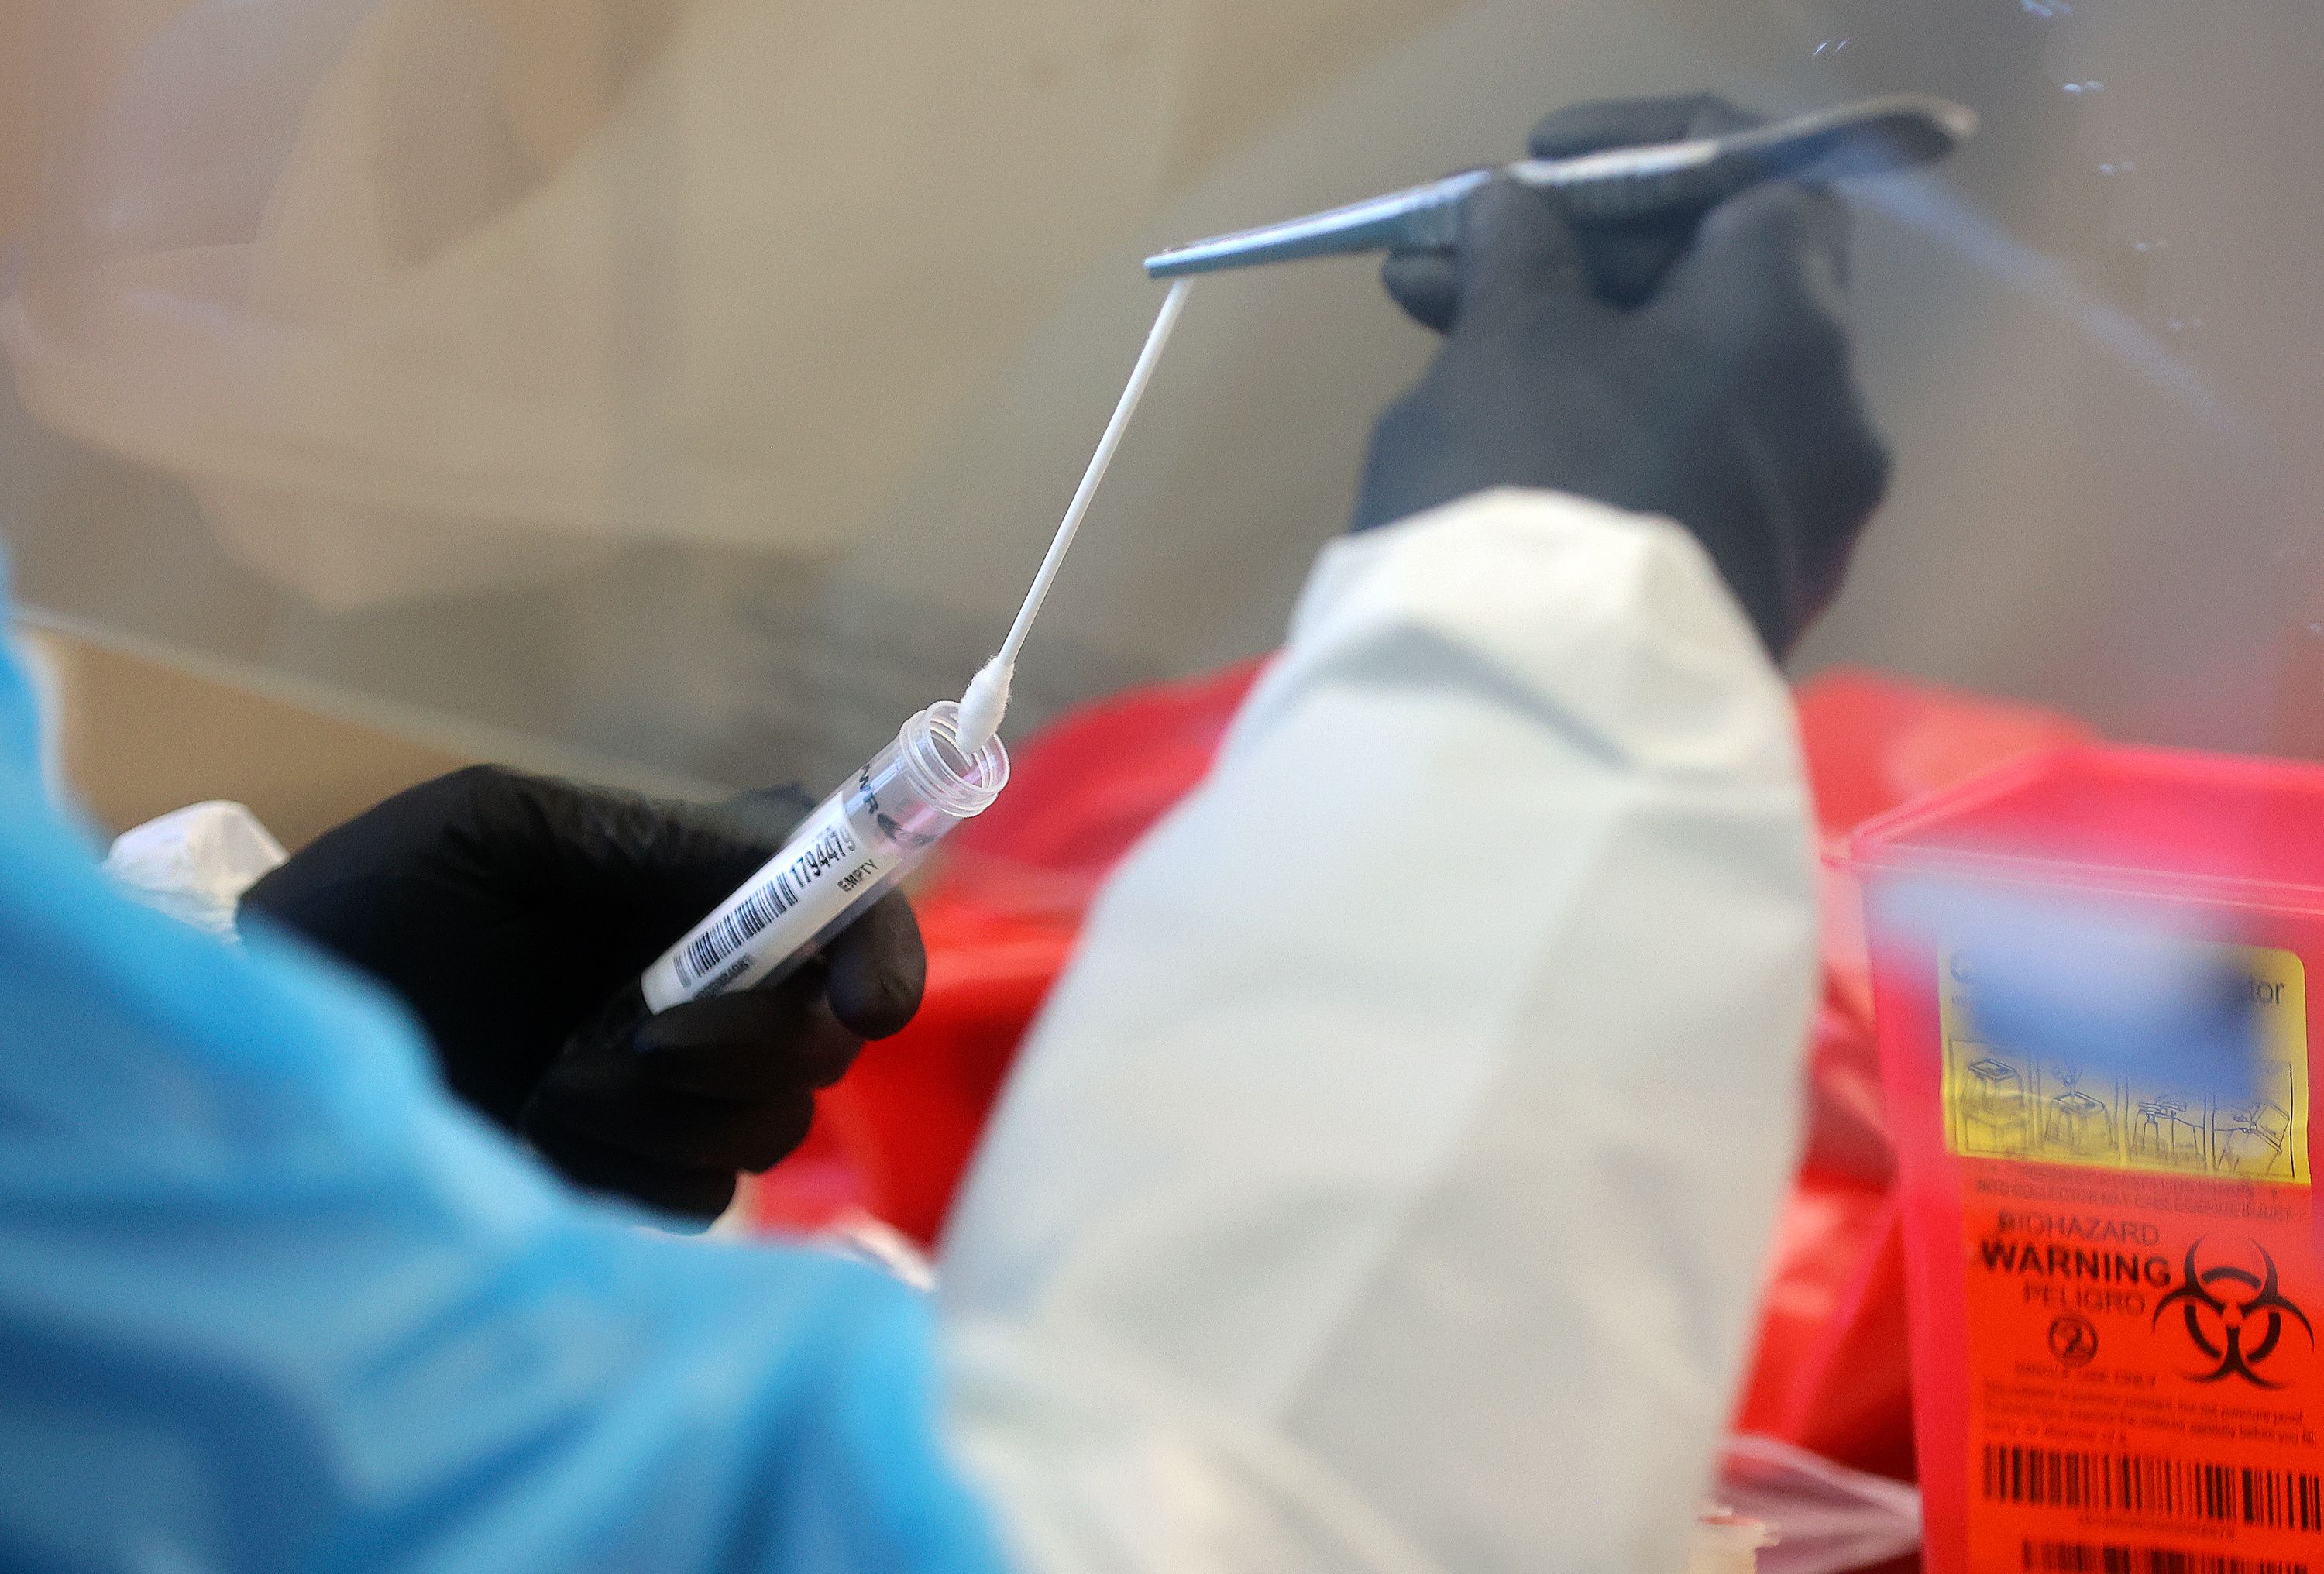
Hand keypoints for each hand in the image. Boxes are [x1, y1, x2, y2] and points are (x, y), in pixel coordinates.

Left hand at [240, 766, 925, 1224]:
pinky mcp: (625, 1181)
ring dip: (671, 1109)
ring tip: (556, 1082)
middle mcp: (700, 991)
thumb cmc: (367, 906)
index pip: (842, 909)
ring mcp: (667, 1095)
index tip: (859, 1004)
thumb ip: (644, 836)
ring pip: (770, 1126)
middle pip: (821, 1037)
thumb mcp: (498, 826)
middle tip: (641, 1035)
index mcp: (686, 892)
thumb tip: (773, 859)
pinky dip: (633, 1171)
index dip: (878, 950)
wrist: (261, 1048)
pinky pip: (700, 1198)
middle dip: (752, 1043)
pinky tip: (548, 1137)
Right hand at [1353, 95, 1889, 657]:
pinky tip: (1504, 453)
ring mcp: (1803, 529)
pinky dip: (1611, 446)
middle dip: (1580, 269)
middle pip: (1722, 295)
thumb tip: (1520, 215)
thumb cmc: (1532, 488)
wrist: (1545, 722)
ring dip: (1581, 359)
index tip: (1541, 171)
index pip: (1759, 183)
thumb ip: (1521, 256)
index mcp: (1791, 325)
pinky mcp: (1754, 607)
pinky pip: (1690, 486)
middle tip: (1452, 269)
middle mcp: (1831, 422)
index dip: (1647, 158)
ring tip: (1446, 356)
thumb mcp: (1504, 341)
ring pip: (1694, 397)